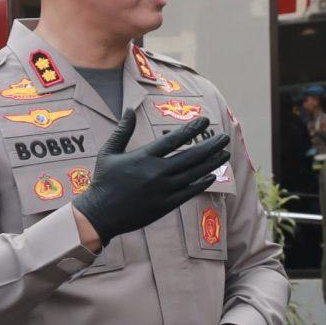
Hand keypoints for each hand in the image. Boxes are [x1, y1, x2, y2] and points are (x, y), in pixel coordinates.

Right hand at [74, 109, 231, 243]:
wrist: (100, 215)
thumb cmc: (103, 181)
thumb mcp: (108, 152)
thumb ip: (122, 130)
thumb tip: (129, 109)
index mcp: (143, 157)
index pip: (173, 140)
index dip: (191, 129)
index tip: (204, 120)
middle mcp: (156, 173)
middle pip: (190, 156)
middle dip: (210, 146)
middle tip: (224, 137)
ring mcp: (163, 190)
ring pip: (193, 174)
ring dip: (211, 163)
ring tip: (225, 154)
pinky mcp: (165, 205)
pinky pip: (189, 192)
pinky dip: (201, 183)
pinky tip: (212, 175)